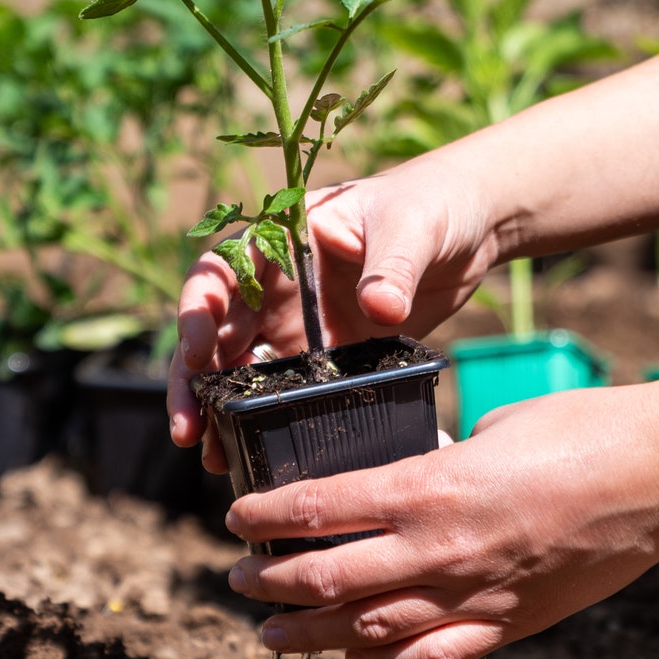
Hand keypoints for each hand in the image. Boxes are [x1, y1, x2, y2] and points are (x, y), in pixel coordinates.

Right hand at [167, 153, 503, 469]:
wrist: (472, 224)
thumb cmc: (431, 204)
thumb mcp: (410, 228)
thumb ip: (391, 267)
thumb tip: (380, 308)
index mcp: (282, 240)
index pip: (221, 274)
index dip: (199, 314)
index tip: (197, 356)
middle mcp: (279, 285)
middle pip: (217, 332)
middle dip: (194, 381)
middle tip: (185, 428)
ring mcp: (301, 322)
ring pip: (244, 369)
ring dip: (221, 409)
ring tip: (209, 455)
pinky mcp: (329, 354)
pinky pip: (289, 389)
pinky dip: (269, 419)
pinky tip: (256, 451)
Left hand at [218, 381, 658, 658]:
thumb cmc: (581, 431)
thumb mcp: (491, 427)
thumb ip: (437, 464)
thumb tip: (400, 478)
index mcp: (433, 489)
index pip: (322, 510)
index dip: (268, 518)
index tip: (236, 517)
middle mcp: (444, 552)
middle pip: (330, 579)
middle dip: (272, 582)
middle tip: (236, 580)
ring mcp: (477, 597)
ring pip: (370, 630)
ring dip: (312, 633)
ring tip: (272, 633)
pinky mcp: (510, 626)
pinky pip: (432, 657)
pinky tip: (358, 658)